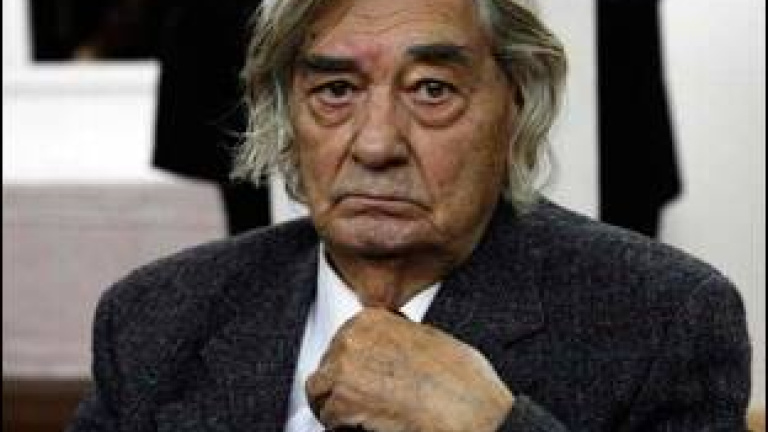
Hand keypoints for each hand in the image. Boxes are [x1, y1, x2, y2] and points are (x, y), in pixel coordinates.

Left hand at [307, 308, 513, 431]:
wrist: (471, 410)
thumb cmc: (461, 380)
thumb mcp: (426, 338)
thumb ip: (393, 338)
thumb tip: (381, 353)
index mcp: (370, 319)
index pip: (340, 345)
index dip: (351, 369)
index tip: (365, 383)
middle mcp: (351, 338)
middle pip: (326, 370)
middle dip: (342, 390)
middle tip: (368, 406)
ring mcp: (343, 369)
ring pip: (320, 395)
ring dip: (338, 410)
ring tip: (369, 418)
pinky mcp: (342, 402)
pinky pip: (328, 420)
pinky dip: (345, 429)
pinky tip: (375, 427)